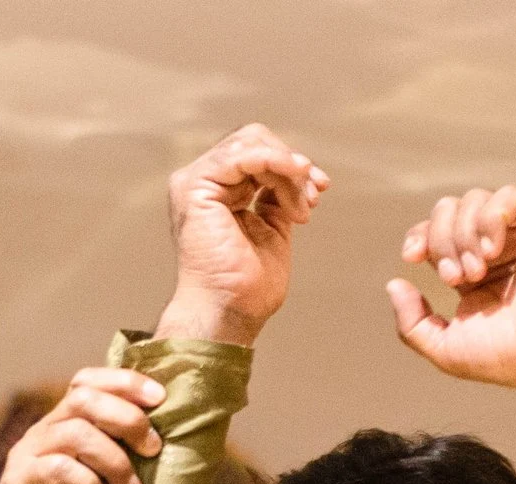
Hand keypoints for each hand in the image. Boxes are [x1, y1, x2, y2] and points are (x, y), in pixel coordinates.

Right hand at [0, 367, 169, 483]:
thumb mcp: (98, 483)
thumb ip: (125, 462)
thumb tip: (185, 457)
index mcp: (64, 422)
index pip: (89, 381)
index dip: (125, 382)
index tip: (161, 398)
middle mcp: (45, 429)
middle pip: (84, 398)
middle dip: (127, 419)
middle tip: (154, 450)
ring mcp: (28, 453)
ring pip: (75, 434)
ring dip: (115, 461)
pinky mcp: (19, 482)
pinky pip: (57, 470)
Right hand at [151, 124, 328, 347]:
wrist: (231, 312)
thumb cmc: (248, 287)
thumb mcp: (272, 229)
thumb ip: (276, 198)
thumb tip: (298, 174)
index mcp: (218, 192)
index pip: (256, 154)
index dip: (292, 165)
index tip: (320, 190)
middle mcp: (203, 182)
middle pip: (254, 140)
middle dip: (292, 166)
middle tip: (313, 197)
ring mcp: (195, 182)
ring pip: (251, 143)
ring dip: (287, 171)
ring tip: (302, 207)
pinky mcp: (194, 187)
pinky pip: (241, 154)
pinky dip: (274, 161)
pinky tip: (295, 177)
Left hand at [386, 186, 515, 396]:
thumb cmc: (508, 358)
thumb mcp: (446, 350)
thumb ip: (412, 324)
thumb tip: (395, 284)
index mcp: (469, 272)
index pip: (433, 233)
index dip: (419, 236)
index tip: (412, 256)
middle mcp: (492, 249)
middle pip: (447, 210)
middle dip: (442, 241)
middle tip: (458, 278)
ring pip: (473, 200)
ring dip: (464, 234)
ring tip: (478, 270)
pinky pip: (508, 196)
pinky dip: (491, 217)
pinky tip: (493, 249)